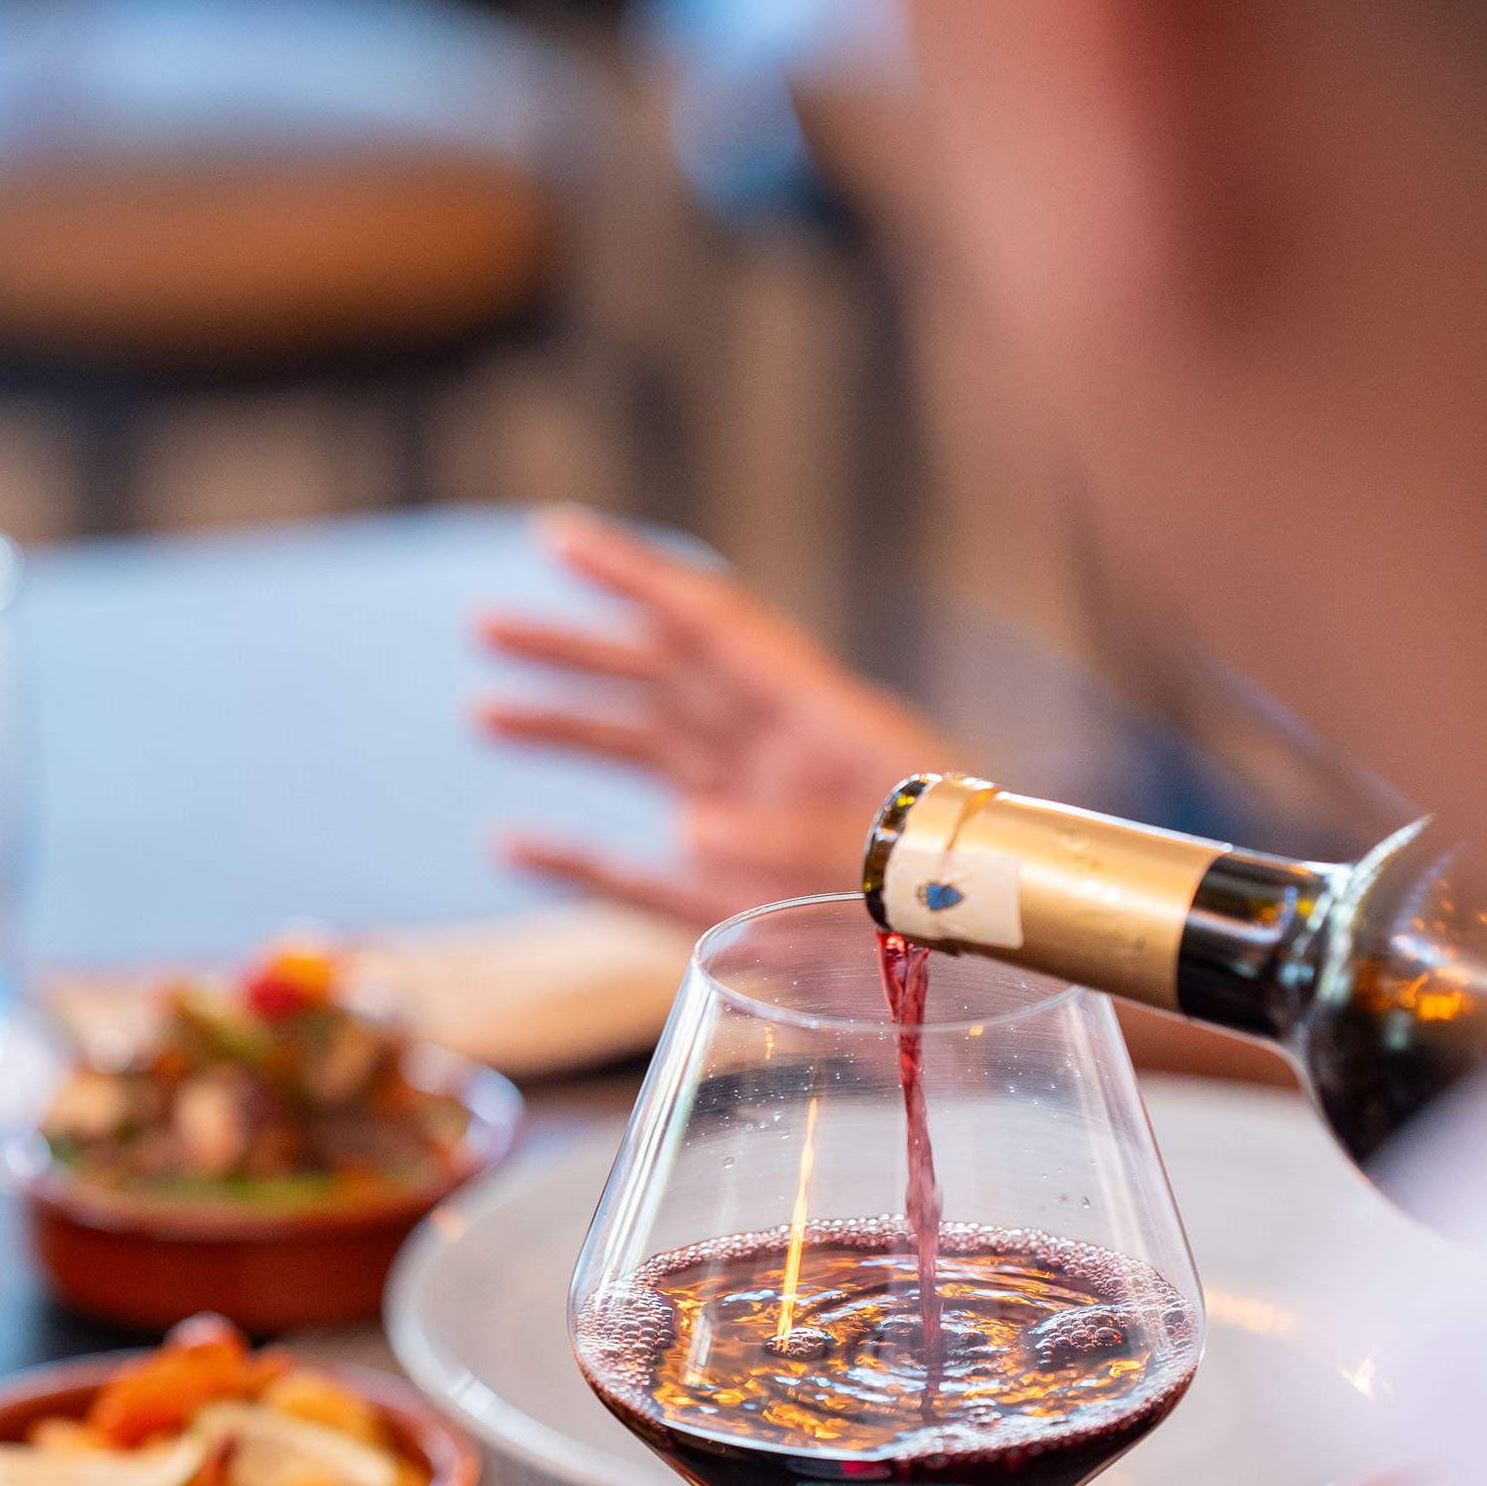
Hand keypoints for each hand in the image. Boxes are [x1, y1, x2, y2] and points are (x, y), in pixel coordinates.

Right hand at [476, 508, 945, 924]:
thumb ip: (792, 834)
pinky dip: (575, 862)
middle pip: (659, 680)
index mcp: (812, 715)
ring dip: (566, 732)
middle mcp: (771, 755)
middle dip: (573, 651)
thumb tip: (689, 828)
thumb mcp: (889, 850)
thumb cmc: (965, 885)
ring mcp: (751, 825)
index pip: (707, 624)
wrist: (1004, 948)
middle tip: (482, 625)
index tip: (554, 537)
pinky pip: (638, 878)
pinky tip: (510, 846)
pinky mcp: (736, 905)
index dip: (631, 576)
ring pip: (643, 757)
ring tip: (483, 712)